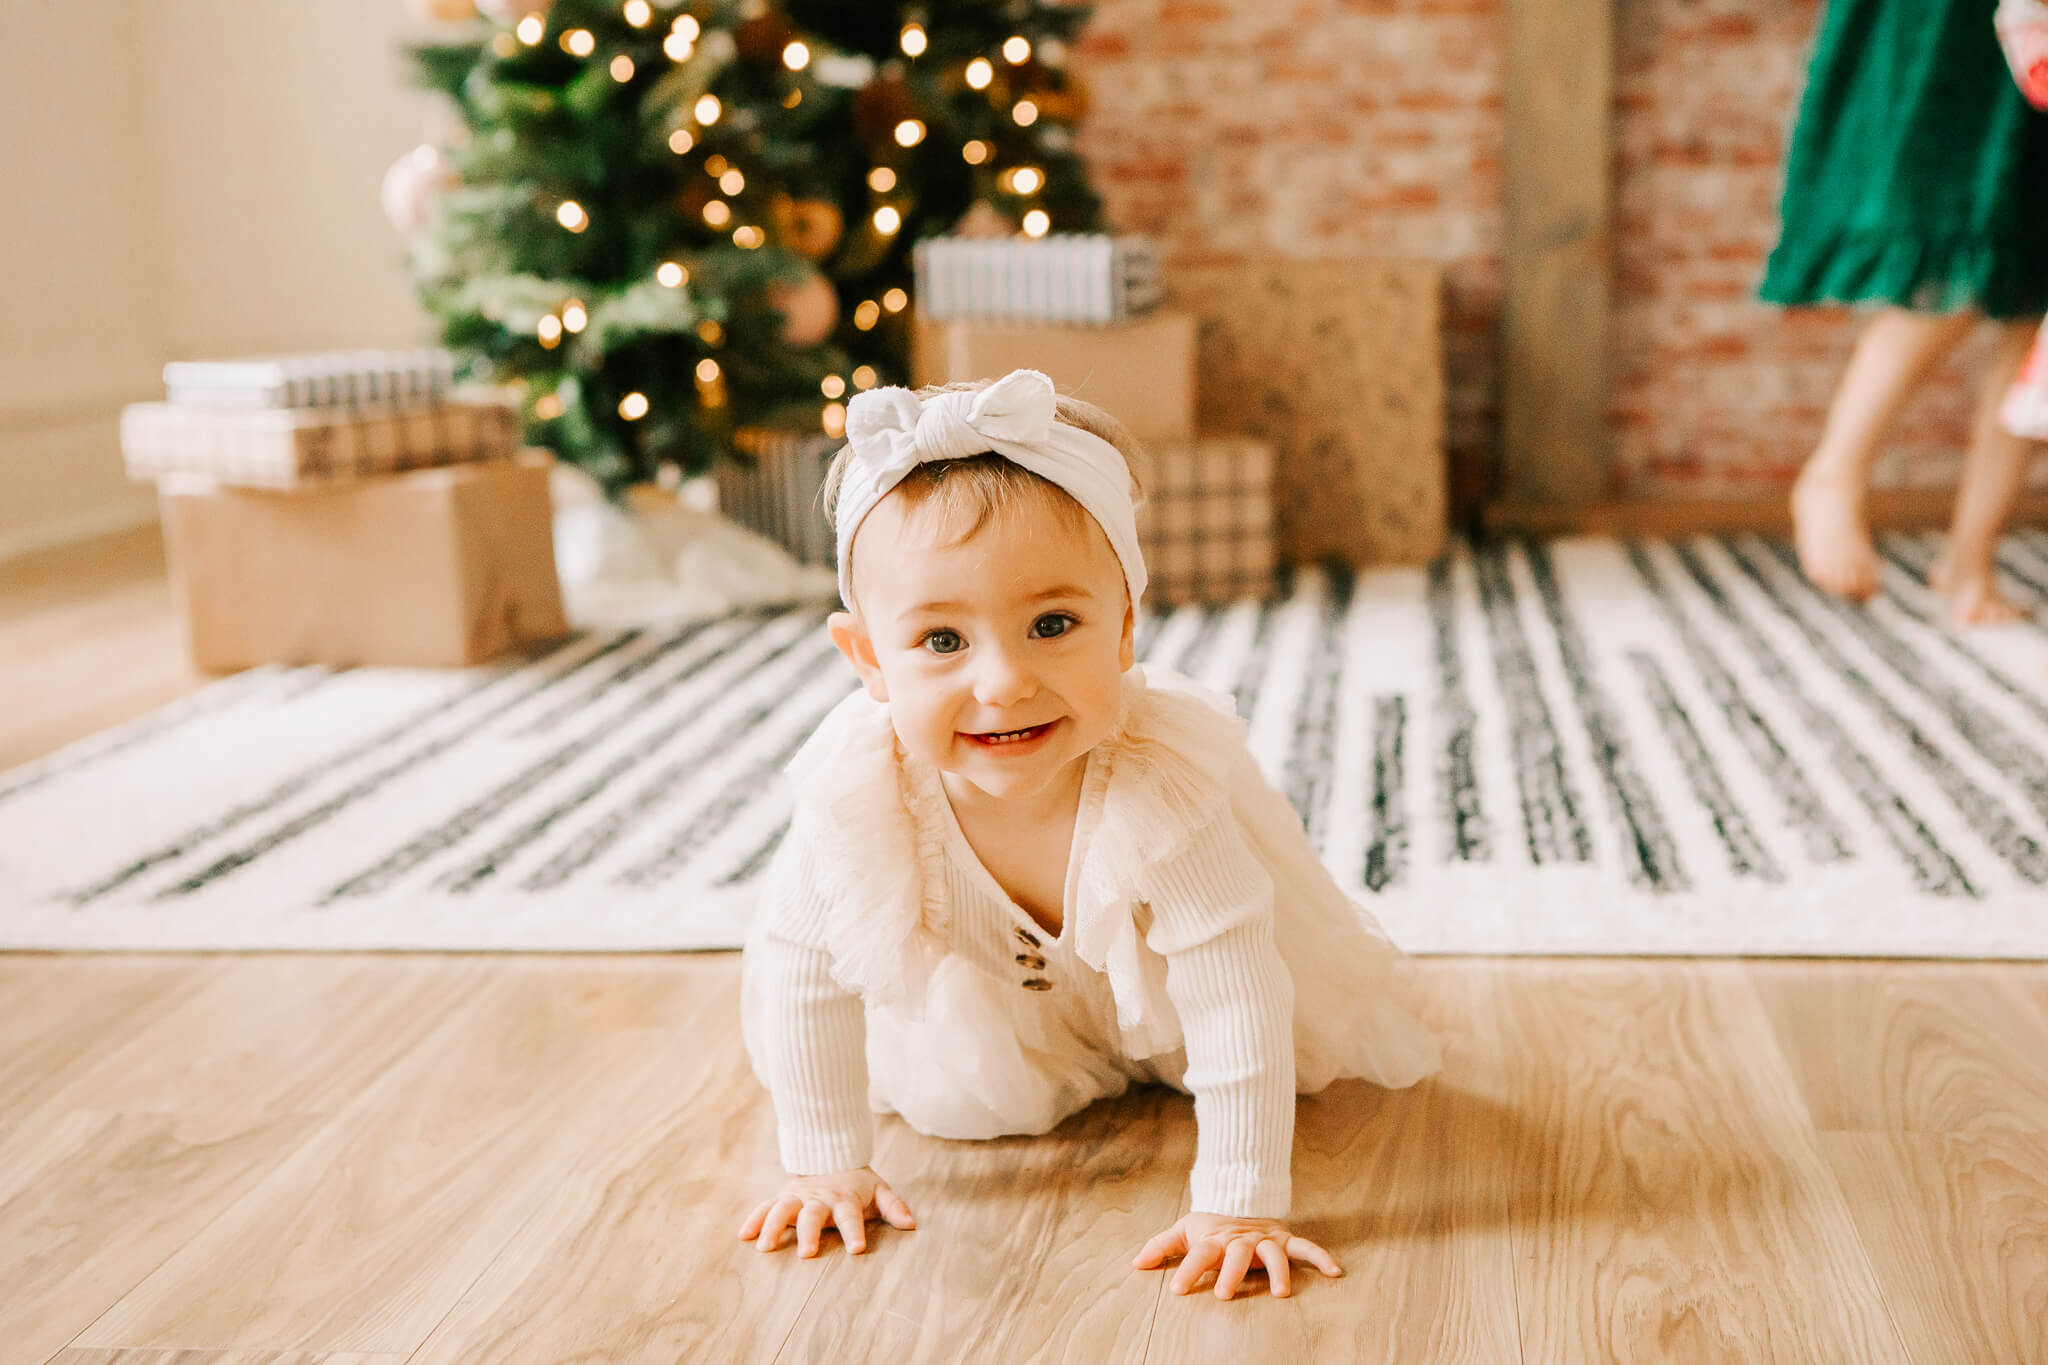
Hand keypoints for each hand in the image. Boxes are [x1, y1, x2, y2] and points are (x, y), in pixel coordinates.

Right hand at [738, 1166, 915, 1257]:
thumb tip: (911, 1224)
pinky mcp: (782, 1197)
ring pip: (783, 1209)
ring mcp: (798, 1196)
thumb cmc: (857, 1184)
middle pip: (813, 1215)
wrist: (831, 1156)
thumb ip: (893, 1206)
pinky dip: (754, 1219)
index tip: (857, 1249)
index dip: (854, 1231)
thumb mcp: (878, 1190)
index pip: (850, 1216)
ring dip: (774, 1226)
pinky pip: (766, 1207)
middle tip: (807, 1254)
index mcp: (844, 1198)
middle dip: (810, 1233)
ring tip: (765, 1248)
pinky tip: (744, 1235)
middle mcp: (819, 1197)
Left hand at [1134, 1212, 1342, 1298]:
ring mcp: (1265, 1239)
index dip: (1187, 1270)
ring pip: (1273, 1254)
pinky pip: (1306, 1247)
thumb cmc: (1211, 1225)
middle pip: (1237, 1254)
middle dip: (1232, 1273)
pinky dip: (1320, 1258)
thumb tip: (1135, 1263)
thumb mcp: (1184, 1230)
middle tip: (1226, 1294)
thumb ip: (1161, 1246)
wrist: (1241, 1198)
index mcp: (1215, 1239)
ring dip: (1278, 1272)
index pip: (1199, 1255)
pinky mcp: (1285, 1240)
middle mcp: (1241, 1239)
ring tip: (1281, 1293)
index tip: (1177, 1289)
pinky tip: (1335, 1272)